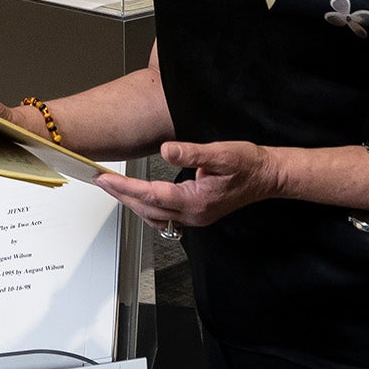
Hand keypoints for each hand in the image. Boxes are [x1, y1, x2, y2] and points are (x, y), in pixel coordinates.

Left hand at [95, 140, 282, 231]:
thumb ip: (192, 153)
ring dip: (132, 203)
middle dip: (121, 195)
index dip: (124, 187)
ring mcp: (195, 218)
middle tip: (101, 181)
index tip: (104, 178)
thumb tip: (166, 150)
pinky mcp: (197, 214)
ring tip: (114, 188)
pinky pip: (165, 217)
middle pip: (147, 208)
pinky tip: (140, 198)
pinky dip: (147, 207)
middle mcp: (193, 214)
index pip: (150, 195)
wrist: (268, 176)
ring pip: (154, 216)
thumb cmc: (248, 164)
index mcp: (195, 200)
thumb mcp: (221, 153)